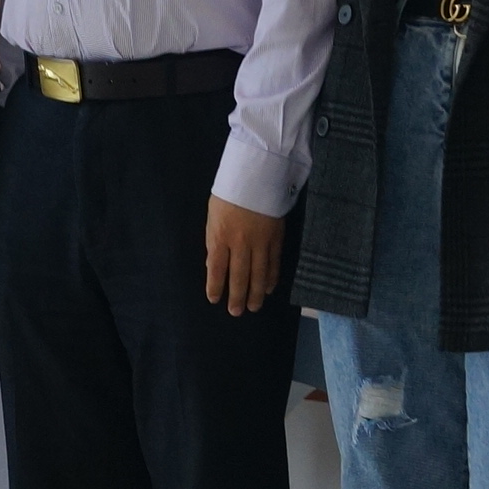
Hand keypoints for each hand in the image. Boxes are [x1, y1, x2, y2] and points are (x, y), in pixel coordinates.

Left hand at [204, 197, 284, 314]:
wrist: (256, 175)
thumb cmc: (228, 195)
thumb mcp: (213, 217)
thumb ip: (214, 242)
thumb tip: (213, 266)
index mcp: (221, 235)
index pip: (217, 268)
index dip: (215, 286)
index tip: (214, 299)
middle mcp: (241, 242)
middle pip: (239, 275)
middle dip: (237, 296)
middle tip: (236, 312)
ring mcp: (260, 241)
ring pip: (258, 273)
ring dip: (256, 293)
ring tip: (254, 307)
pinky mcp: (276, 238)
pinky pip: (274, 262)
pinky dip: (272, 277)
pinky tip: (269, 288)